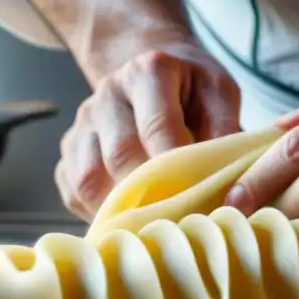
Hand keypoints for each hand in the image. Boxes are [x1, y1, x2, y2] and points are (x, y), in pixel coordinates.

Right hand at [56, 42, 240, 219]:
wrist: (151, 72)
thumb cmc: (192, 89)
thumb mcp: (219, 92)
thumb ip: (226, 127)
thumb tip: (229, 177)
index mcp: (148, 71)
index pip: (158, 124)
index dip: (176, 166)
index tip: (198, 195)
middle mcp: (108, 94)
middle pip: (120, 154)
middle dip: (150, 193)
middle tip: (178, 219)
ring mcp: (83, 123)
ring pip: (87, 177)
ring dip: (119, 209)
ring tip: (152, 227)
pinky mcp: (69, 150)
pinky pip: (72, 190)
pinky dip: (97, 212)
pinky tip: (126, 219)